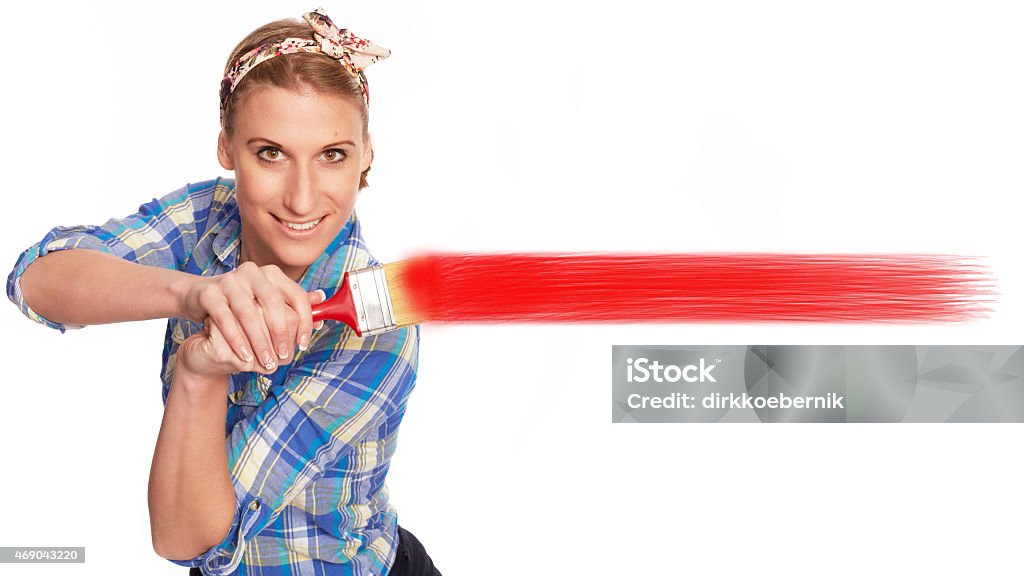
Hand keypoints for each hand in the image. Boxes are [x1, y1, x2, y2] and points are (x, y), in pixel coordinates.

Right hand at [179, 262, 325, 374]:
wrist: (200, 297)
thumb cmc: (241, 302)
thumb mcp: (268, 301)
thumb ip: (292, 302)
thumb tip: (321, 299)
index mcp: (271, 274)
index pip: (295, 295)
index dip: (304, 321)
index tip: (303, 344)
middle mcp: (252, 272)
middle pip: (273, 302)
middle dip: (280, 333)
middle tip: (283, 356)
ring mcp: (229, 281)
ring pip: (248, 312)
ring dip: (258, 340)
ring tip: (265, 361)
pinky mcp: (209, 293)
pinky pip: (225, 318)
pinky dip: (237, 339)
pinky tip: (244, 356)